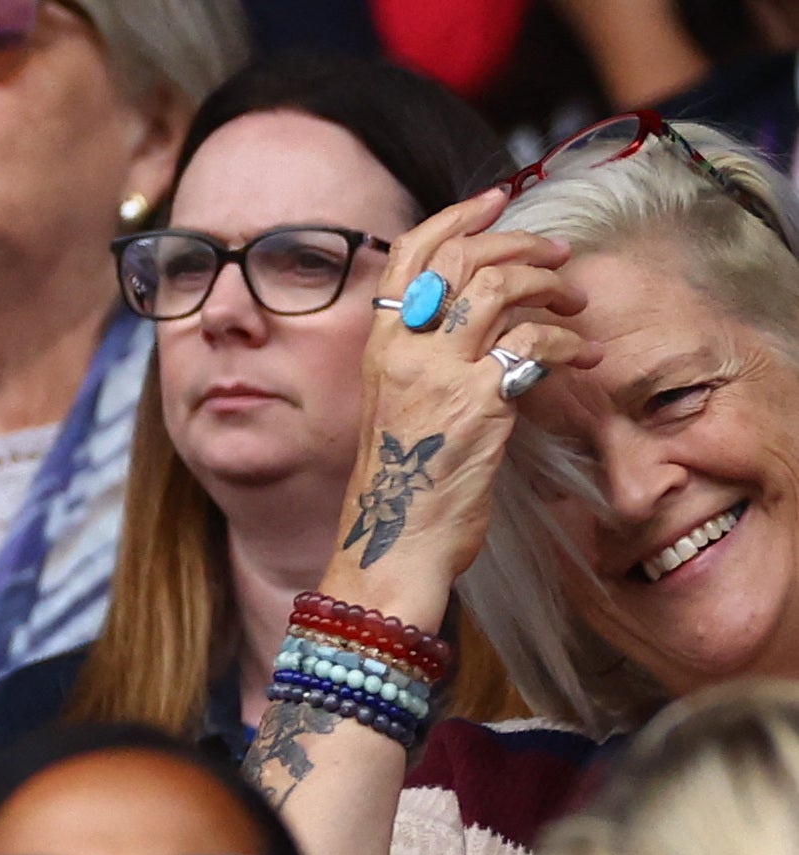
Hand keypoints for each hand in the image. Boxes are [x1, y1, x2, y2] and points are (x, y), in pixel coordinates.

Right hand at [331, 188, 600, 623]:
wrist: (395, 542)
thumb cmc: (405, 482)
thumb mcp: (401, 405)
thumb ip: (428, 357)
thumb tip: (481, 316)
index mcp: (380, 346)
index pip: (407, 255)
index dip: (455, 217)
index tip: (497, 200)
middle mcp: (403, 351)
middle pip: (462, 260)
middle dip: (520, 245)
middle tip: (559, 255)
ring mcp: (439, 375)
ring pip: (498, 289)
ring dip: (551, 285)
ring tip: (576, 303)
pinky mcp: (479, 404)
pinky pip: (534, 345)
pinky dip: (571, 343)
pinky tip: (585, 357)